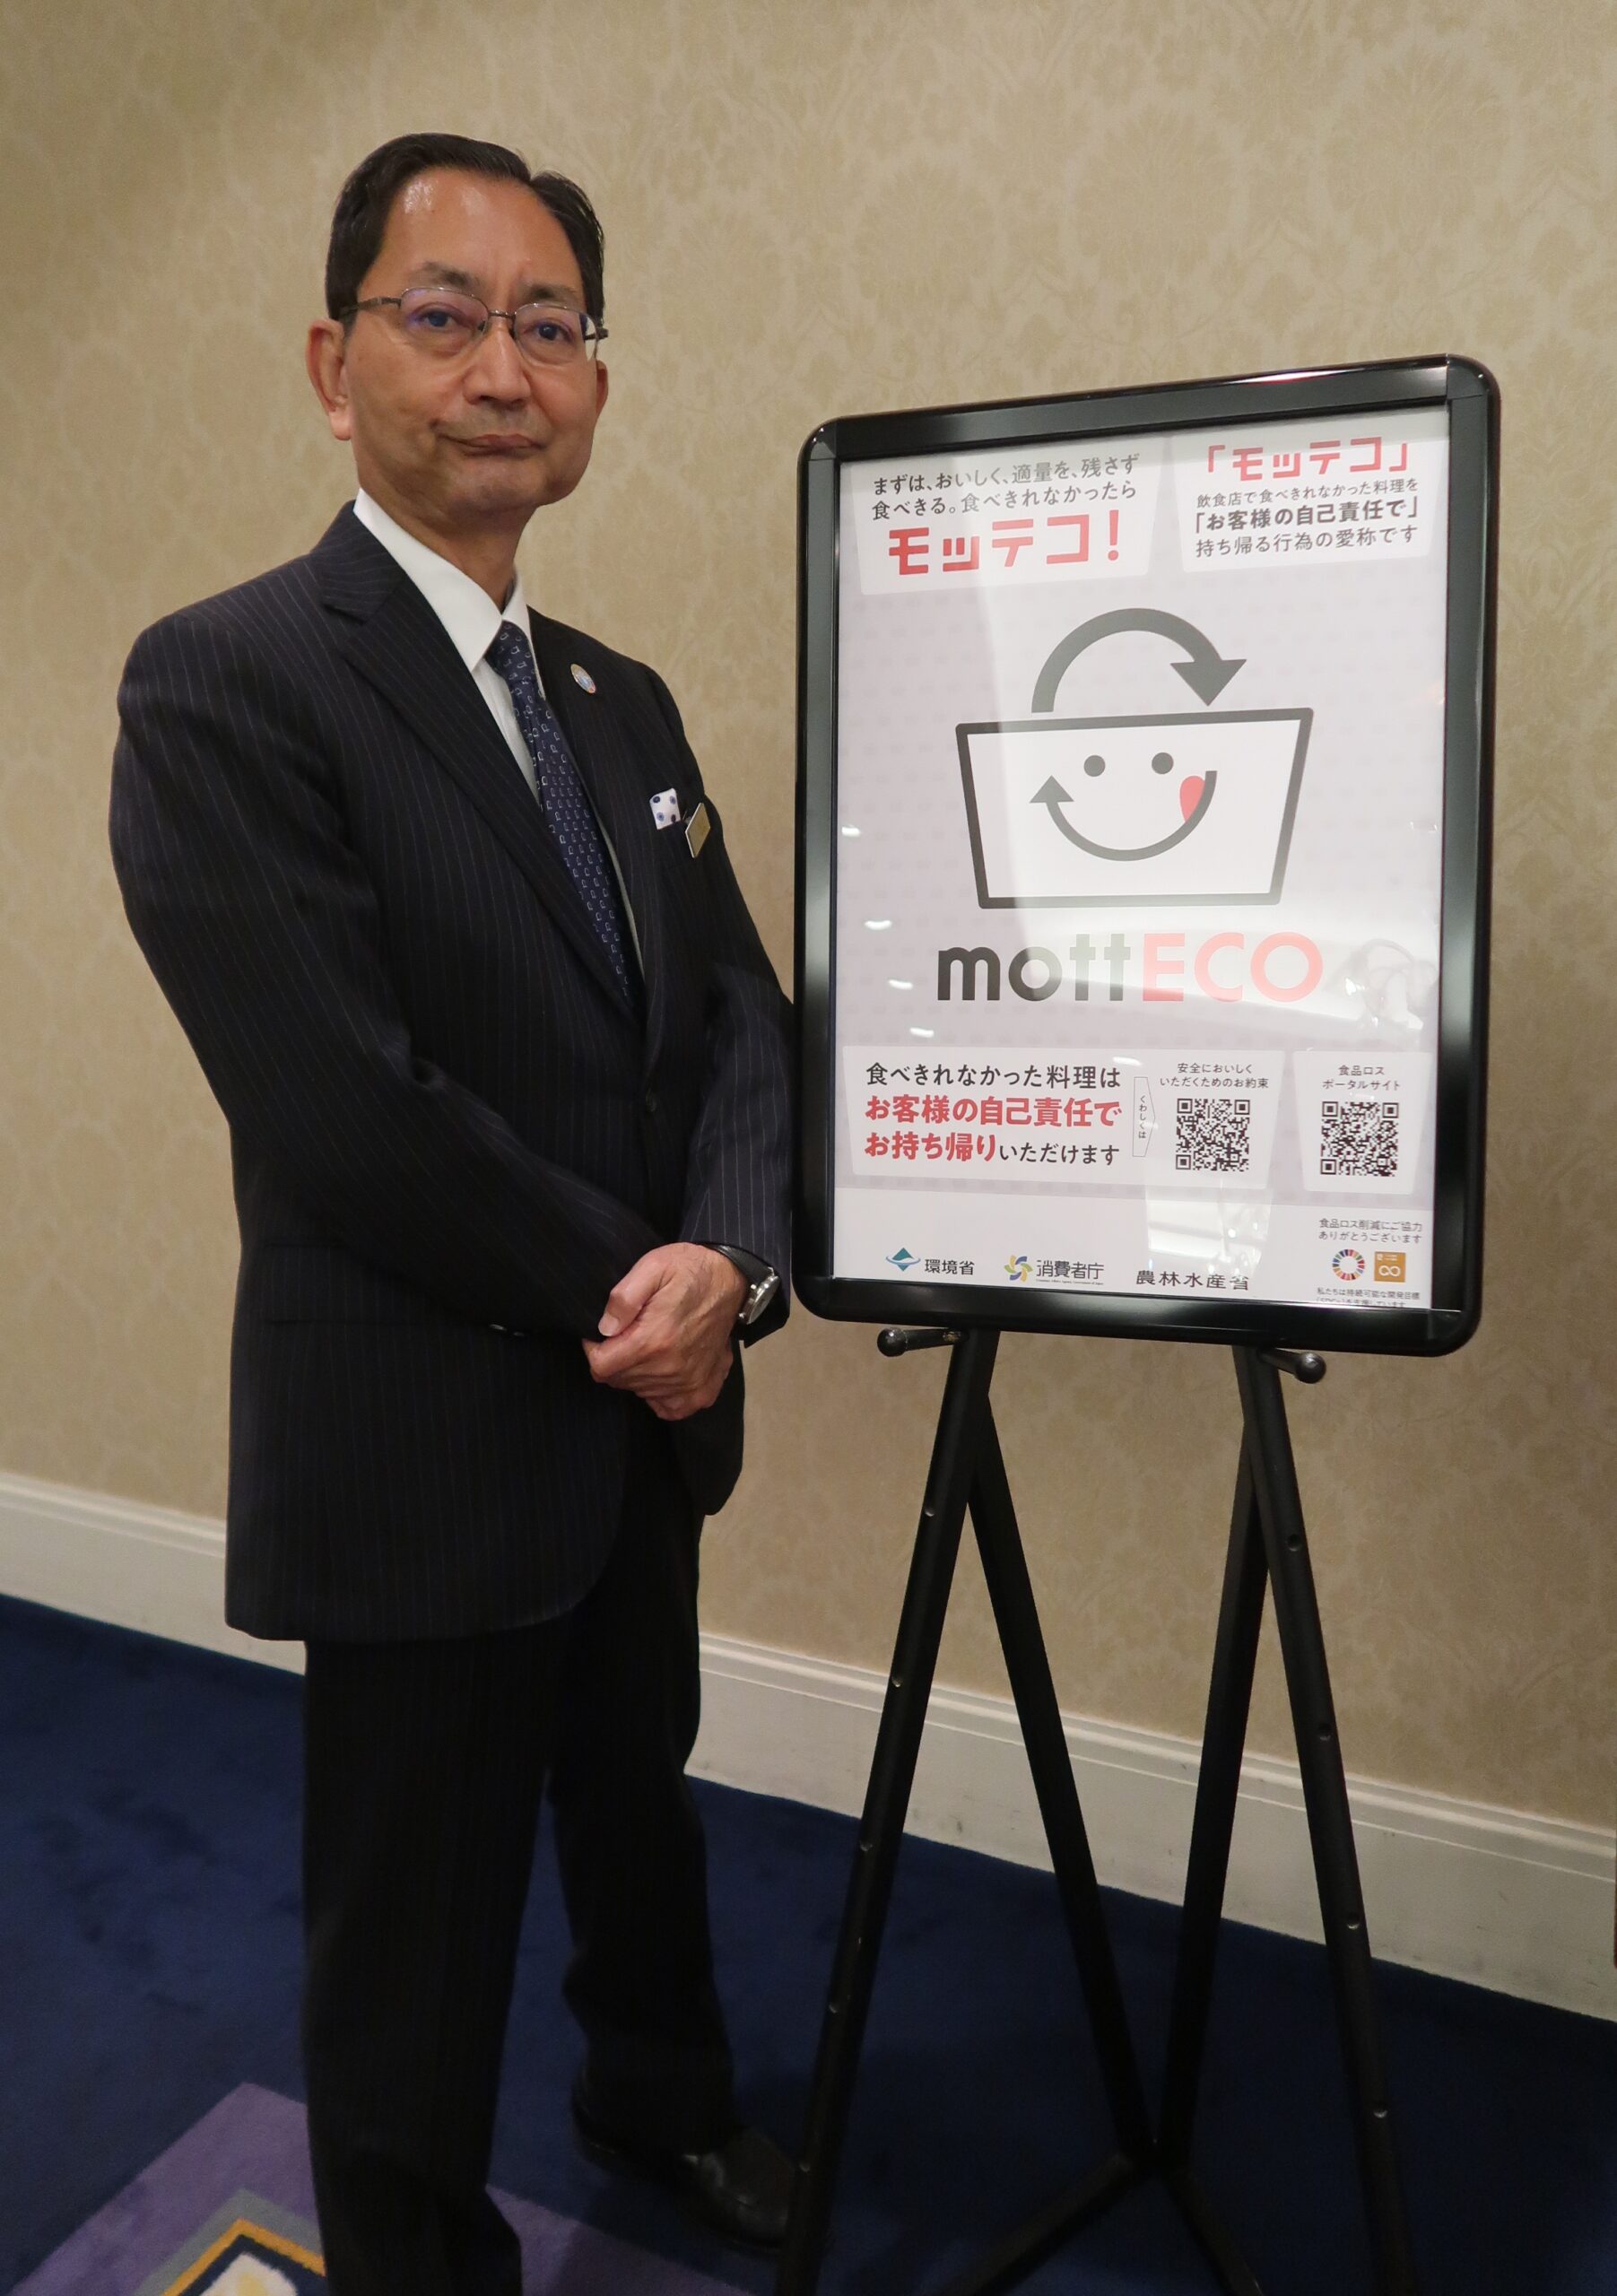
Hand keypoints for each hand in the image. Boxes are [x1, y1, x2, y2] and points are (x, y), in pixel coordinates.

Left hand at [582, 1244, 747, 1419]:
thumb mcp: (651, 1268)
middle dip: (616, 1360)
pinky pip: (668, 1408)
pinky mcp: (703, 1391)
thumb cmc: (688, 1270)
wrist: (730, 1279)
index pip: (601, 1367)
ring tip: (650, 1346)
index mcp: (653, 1341)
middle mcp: (670, 1369)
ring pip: (640, 1392)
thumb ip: (623, 1298)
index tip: (604, 1334)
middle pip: (619, 1381)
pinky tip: (663, 1370)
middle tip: (629, 1335)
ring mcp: (689, 1384)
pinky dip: (660, 1394)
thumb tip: (604, 1329)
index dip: (594, 1349)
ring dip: (637, 1374)